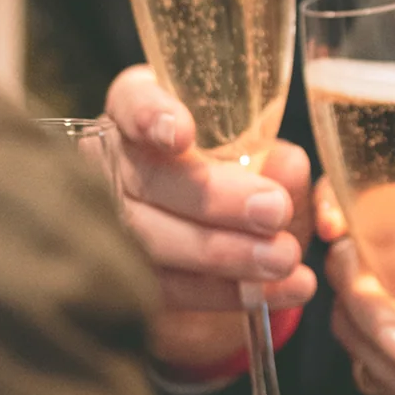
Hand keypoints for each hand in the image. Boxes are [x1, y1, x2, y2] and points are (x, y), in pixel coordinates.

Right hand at [105, 66, 314, 370]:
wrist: (215, 235)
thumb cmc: (234, 173)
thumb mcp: (258, 157)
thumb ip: (274, 159)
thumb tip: (288, 168)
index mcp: (138, 112)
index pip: (131, 102)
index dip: (150, 116)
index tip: (181, 135)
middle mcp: (111, 161)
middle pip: (147, 180)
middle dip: (212, 199)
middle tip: (274, 211)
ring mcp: (105, 220)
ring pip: (151, 241)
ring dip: (222, 254)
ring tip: (282, 258)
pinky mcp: (121, 275)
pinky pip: (166, 289)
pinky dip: (224, 293)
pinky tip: (273, 291)